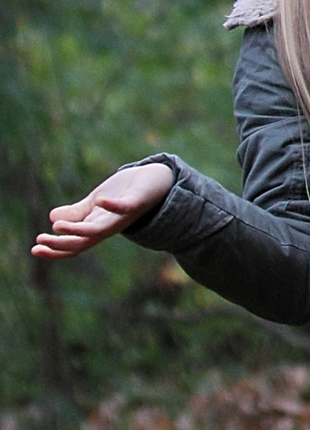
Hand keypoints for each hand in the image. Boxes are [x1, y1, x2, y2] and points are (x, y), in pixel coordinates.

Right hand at [31, 163, 175, 259]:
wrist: (155, 180)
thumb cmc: (124, 193)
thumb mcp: (95, 204)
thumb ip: (77, 213)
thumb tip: (52, 219)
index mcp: (97, 226)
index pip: (75, 244)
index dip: (56, 249)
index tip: (34, 248)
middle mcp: (109, 226)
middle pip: (84, 242)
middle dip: (61, 244)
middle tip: (40, 240)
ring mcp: (123, 216)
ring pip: (99, 230)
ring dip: (78, 230)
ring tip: (57, 226)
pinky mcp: (136, 202)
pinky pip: (125, 207)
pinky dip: (113, 206)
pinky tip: (100, 200)